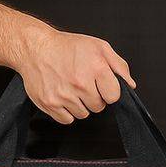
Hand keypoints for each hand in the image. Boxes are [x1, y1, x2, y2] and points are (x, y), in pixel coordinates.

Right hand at [13, 27, 134, 123]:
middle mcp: (80, 83)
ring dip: (80, 104)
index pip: (113, 97)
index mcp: (96, 68)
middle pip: (98, 107)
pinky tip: (63, 95)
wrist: (36, 48)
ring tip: (71, 87)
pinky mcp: (50, 104)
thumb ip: (119, 66)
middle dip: (94, 97)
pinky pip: (67, 119)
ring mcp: (64, 95)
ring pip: (83, 114)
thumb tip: (129, 85)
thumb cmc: (67, 46)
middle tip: (83, 83)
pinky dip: (66, 111)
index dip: (108, 91)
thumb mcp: (99, 47)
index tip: (101, 85)